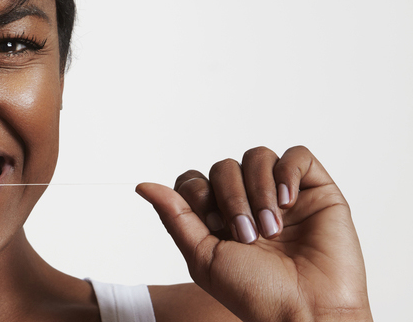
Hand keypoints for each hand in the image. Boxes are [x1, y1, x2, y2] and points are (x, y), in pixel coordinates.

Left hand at [136, 146, 372, 321]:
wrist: (306, 310)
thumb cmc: (256, 293)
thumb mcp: (203, 256)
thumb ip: (175, 216)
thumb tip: (142, 185)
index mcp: (219, 218)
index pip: (195, 180)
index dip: (198, 194)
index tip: (215, 227)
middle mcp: (249, 202)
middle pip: (222, 167)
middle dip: (230, 198)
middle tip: (247, 235)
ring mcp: (283, 194)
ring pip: (257, 156)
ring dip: (258, 190)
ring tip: (271, 229)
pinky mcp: (317, 190)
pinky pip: (297, 155)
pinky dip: (287, 173)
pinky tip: (289, 204)